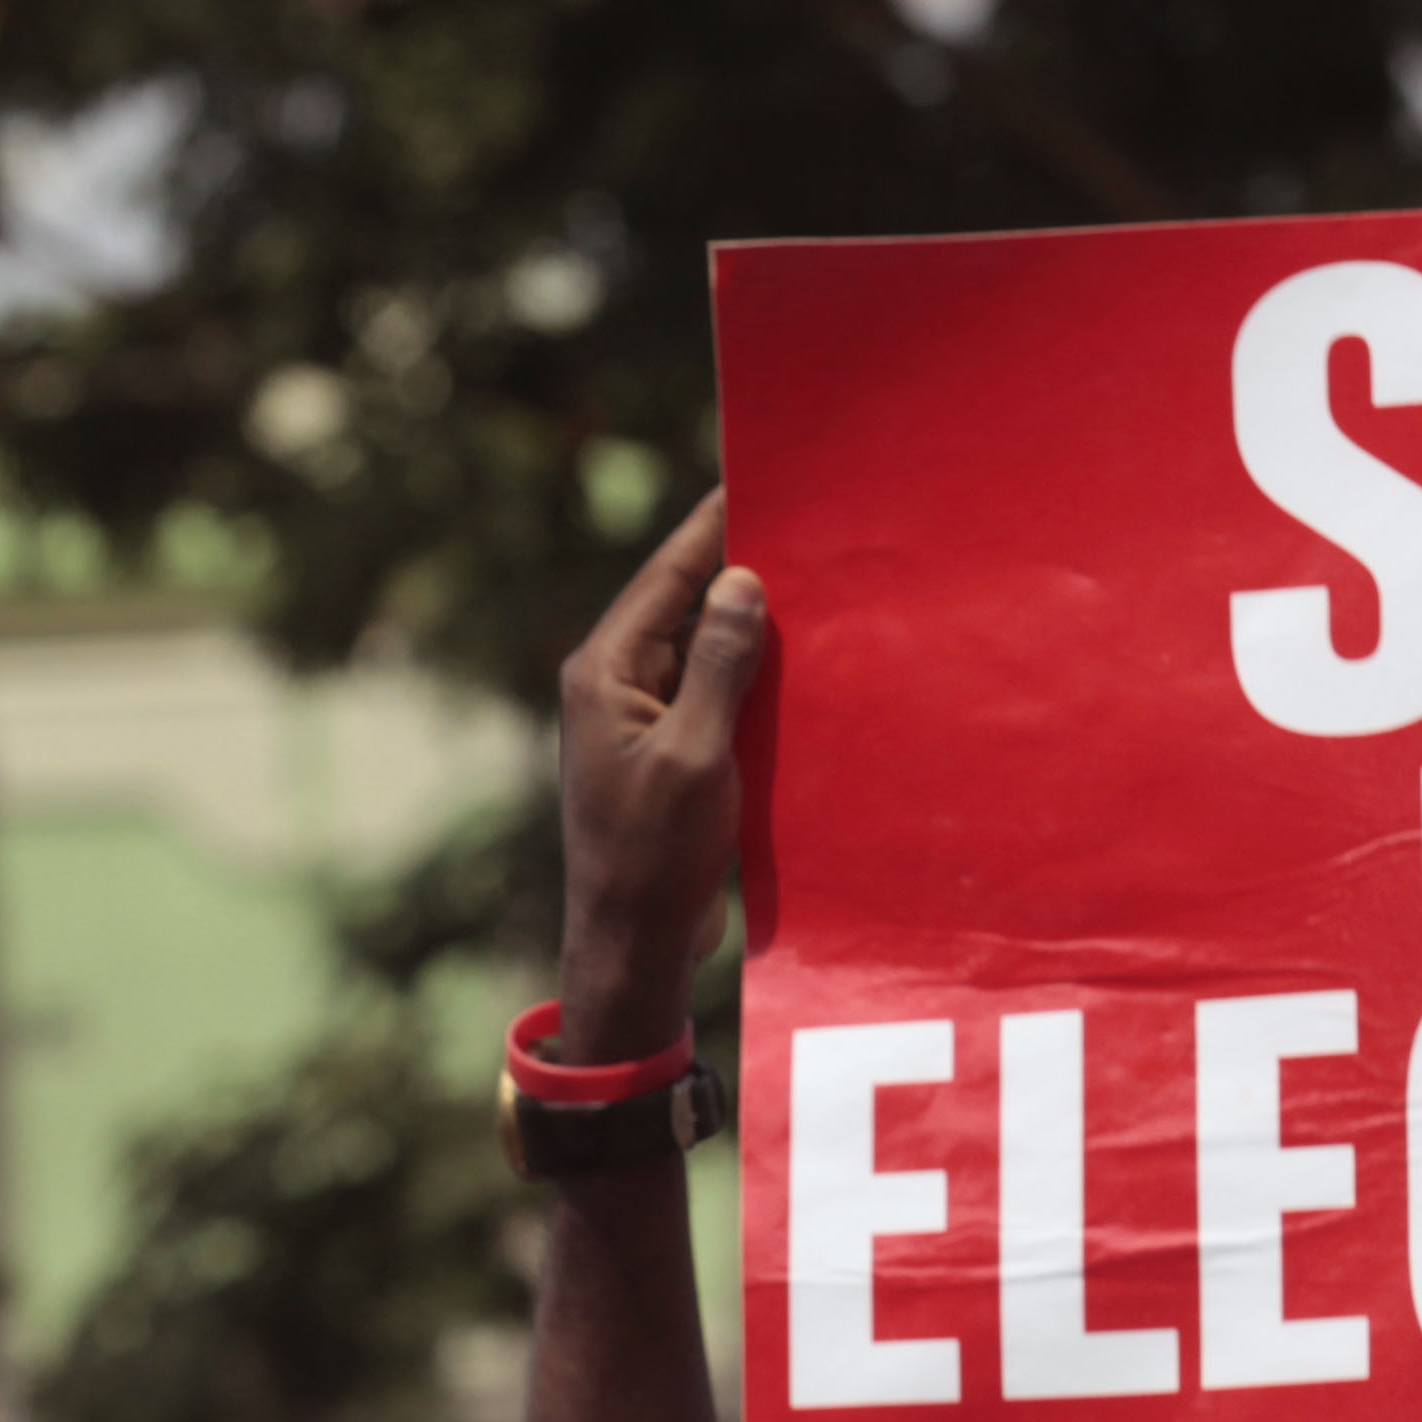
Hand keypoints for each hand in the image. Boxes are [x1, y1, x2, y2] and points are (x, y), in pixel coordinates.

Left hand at [553, 490, 772, 1063]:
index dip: (713, 524)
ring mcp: (640, 719)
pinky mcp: (668, 753)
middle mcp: (615, 683)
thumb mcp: (697, 755)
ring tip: (817, 582)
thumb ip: (720, 665)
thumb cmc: (655, 858)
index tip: (756, 474)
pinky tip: (800, 662)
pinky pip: (713, 695)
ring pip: (705, 649)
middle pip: (685, 603)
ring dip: (752, 627)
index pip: (667, 574)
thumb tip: (739, 582)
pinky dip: (751, 678)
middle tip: (806, 522)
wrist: (633, 946)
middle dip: (741, 568)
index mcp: (604, 671)